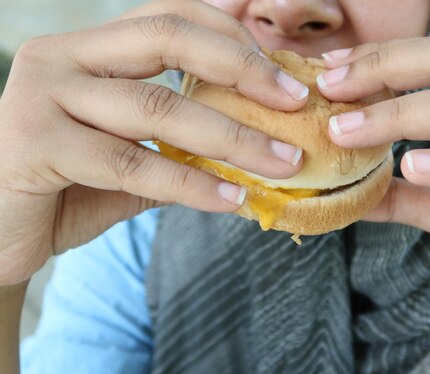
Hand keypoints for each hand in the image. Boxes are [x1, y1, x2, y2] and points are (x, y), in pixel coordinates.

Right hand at [0, 0, 307, 285]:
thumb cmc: (66, 186)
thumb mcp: (128, 153)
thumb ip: (176, 140)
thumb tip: (254, 140)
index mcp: (89, 48)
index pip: (172, 16)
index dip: (234, 39)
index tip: (286, 78)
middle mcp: (62, 56)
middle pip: (167, 37)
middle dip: (242, 70)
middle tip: (296, 104)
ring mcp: (43, 95)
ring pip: (157, 107)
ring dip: (232, 138)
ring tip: (282, 164)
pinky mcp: (34, 144)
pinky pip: (131, 164)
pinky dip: (189, 184)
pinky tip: (230, 199)